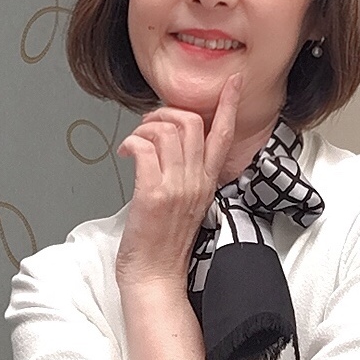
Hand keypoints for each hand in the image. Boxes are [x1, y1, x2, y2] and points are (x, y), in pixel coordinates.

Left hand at [115, 73, 240, 291]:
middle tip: (149, 123)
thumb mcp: (190, 202)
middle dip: (166, 112)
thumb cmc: (166, 242)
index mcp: (208, 180)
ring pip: (167, 131)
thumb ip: (190, 173)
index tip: (234, 81)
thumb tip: (174, 146)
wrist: (156, 278)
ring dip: (144, 127)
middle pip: (191, 123)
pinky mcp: (153, 194)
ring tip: (135, 140)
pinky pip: (144, 148)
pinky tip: (125, 152)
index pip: (224, 134)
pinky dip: (131, 143)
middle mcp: (196, 180)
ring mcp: (176, 186)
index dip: (229, 104)